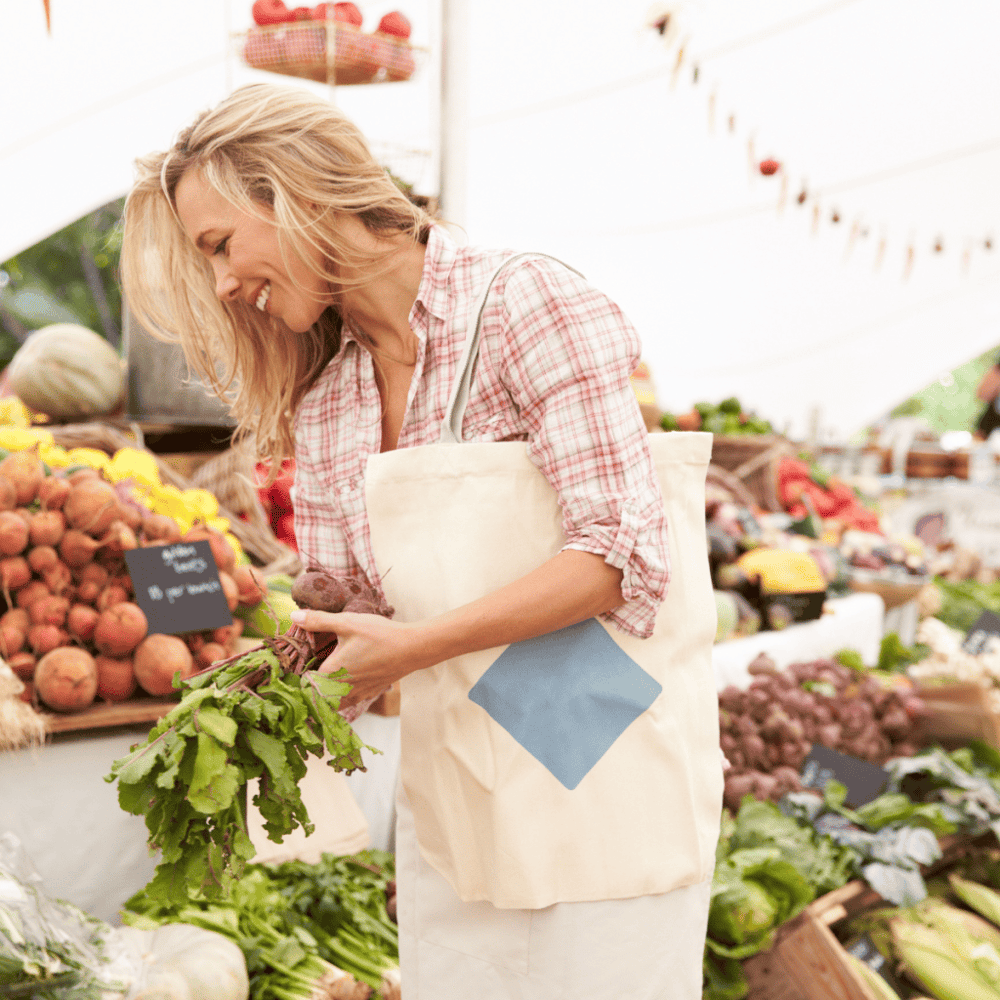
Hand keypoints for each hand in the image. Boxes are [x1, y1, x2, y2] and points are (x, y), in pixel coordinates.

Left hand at [290, 609, 418, 707]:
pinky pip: (348, 702)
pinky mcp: (369, 694)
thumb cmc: (380, 635)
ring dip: (325, 695)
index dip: (296, 680)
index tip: (292, 671)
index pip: (304, 686)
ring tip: (322, 679)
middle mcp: (342, 689)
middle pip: (316, 698)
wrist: (412, 648)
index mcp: (332, 674)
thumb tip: (293, 616)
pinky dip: (340, 696)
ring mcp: (357, 694)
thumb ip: (319, 620)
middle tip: (304, 674)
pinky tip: (343, 680)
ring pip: (332, 704)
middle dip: (308, 689)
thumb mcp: (347, 623)